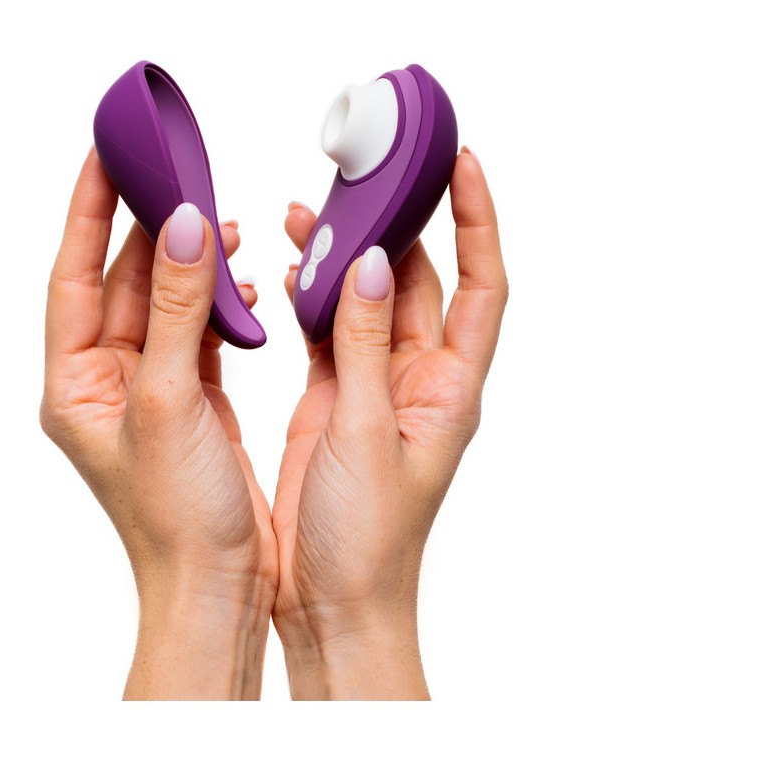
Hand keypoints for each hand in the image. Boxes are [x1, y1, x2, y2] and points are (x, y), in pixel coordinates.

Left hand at [40, 149, 276, 698]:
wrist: (218, 590)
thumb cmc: (178, 517)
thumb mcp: (170, 400)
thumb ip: (176, 309)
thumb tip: (182, 226)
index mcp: (75, 382)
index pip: (74, 273)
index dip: (90, 208)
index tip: (107, 150)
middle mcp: (105, 381)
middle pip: (122, 279)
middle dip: (150, 225)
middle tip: (178, 166)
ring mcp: (149, 390)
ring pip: (165, 301)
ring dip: (191, 261)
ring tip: (223, 222)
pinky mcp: (191, 400)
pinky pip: (200, 330)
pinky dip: (222, 302)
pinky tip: (246, 284)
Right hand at [272, 148, 506, 698]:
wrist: (335, 604)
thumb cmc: (367, 540)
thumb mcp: (366, 434)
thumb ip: (365, 346)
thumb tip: (371, 262)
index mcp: (449, 387)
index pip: (481, 283)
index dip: (479, 219)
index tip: (464, 161)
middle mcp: (419, 379)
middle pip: (416, 280)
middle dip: (392, 222)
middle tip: (360, 171)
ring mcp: (376, 387)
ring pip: (367, 299)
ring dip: (341, 255)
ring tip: (301, 211)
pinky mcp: (335, 400)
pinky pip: (330, 330)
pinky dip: (310, 296)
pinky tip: (284, 271)